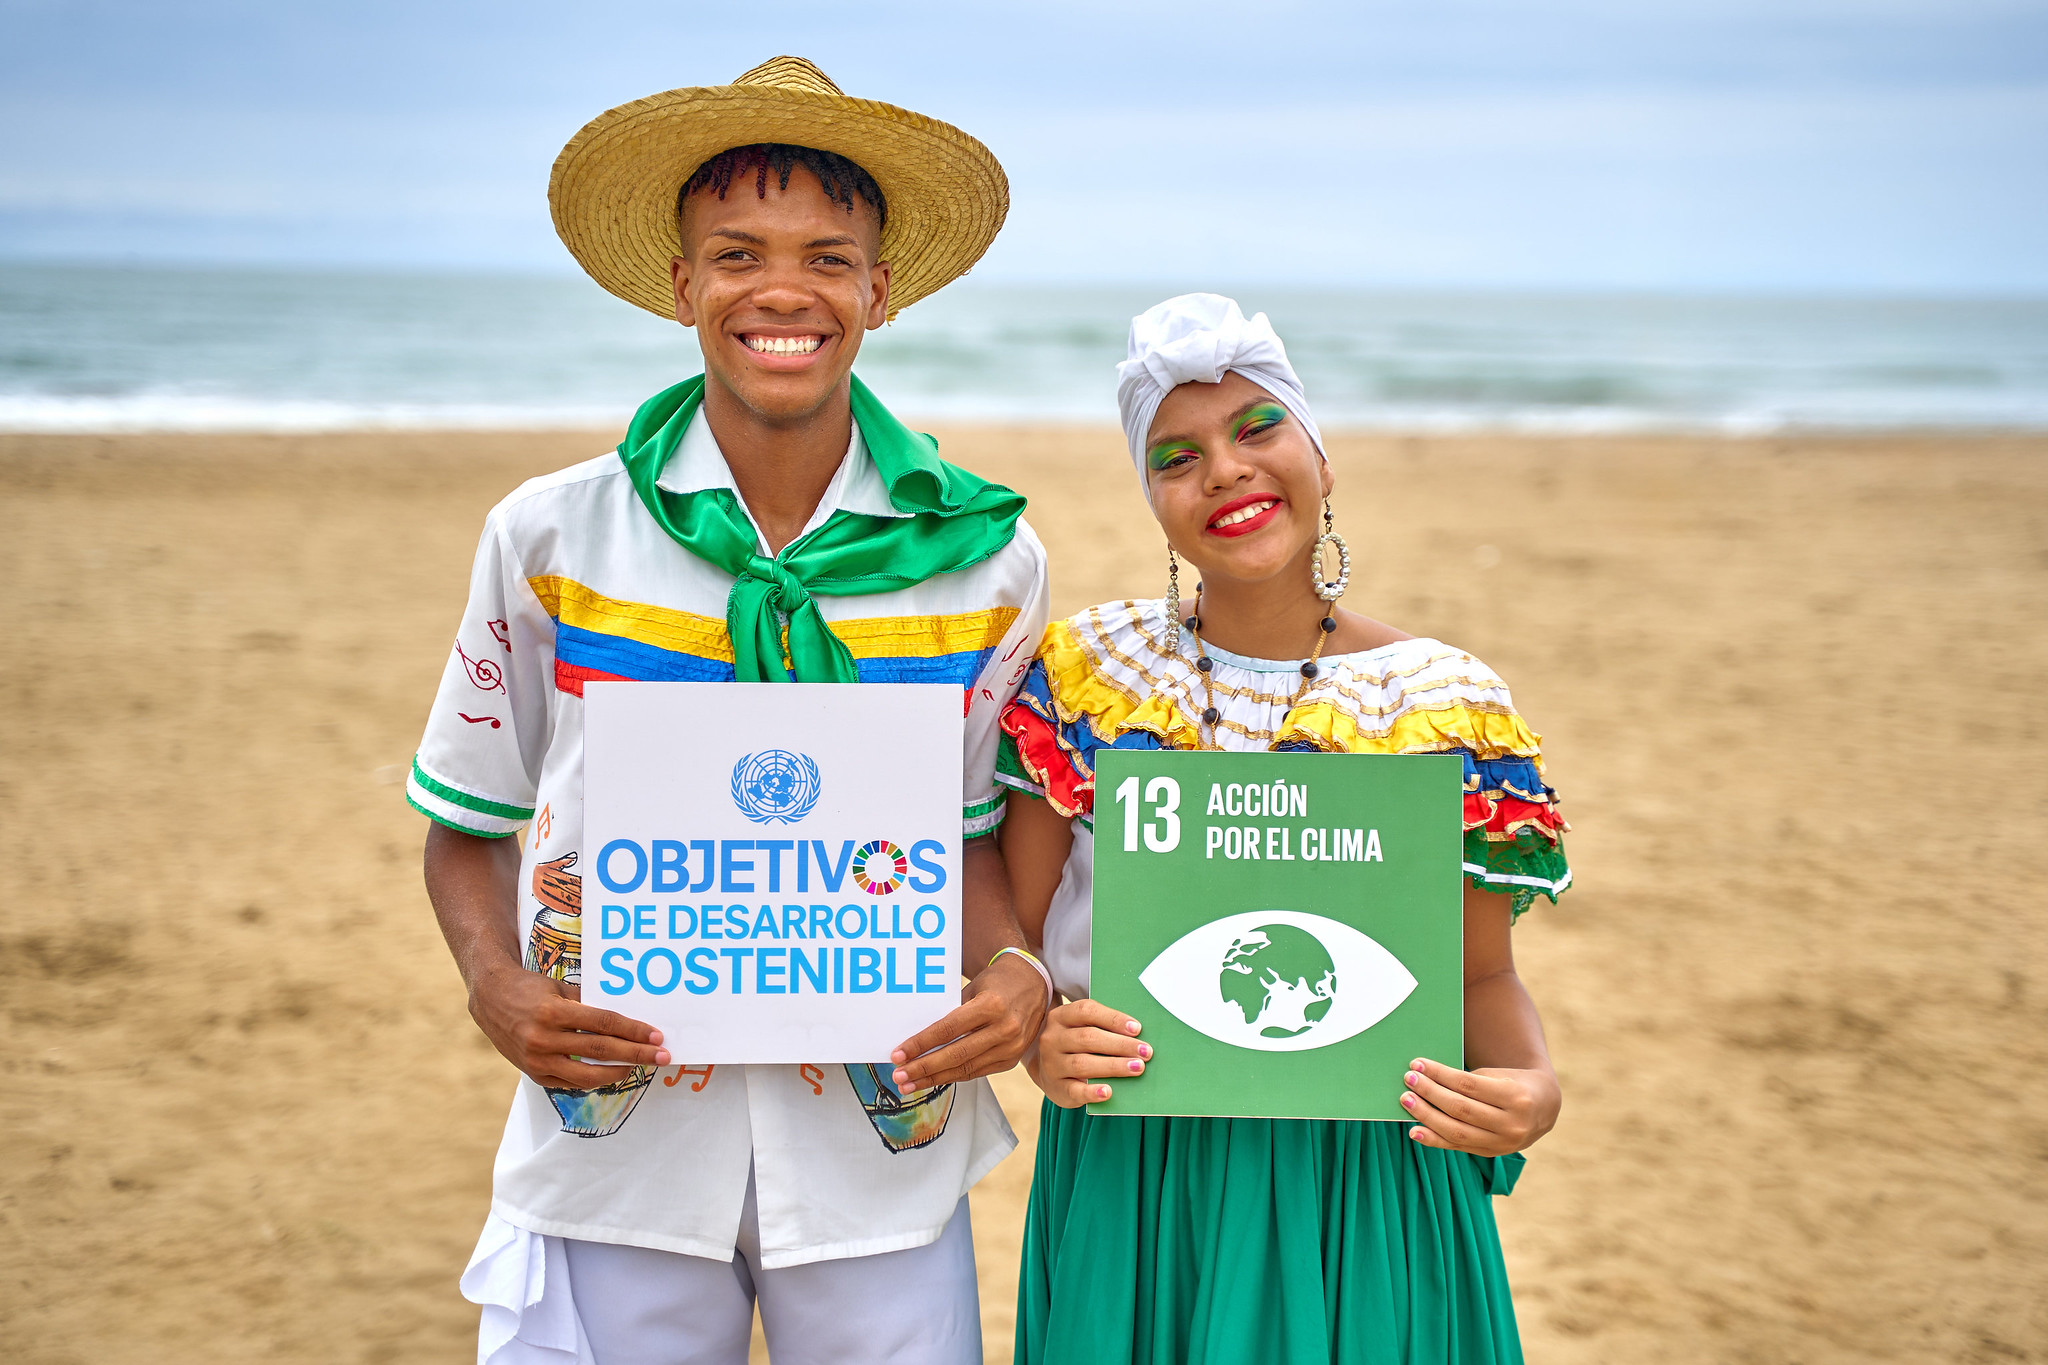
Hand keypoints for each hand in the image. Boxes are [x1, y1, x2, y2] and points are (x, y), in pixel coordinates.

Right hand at [469, 960, 670, 1090]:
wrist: (490, 1000)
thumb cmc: (530, 989)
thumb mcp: (559, 989)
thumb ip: (588, 1006)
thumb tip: (626, 1021)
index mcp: (553, 1013)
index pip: (604, 1024)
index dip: (633, 1031)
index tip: (656, 1036)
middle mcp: (544, 1039)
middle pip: (601, 1050)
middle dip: (636, 1054)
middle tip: (662, 1056)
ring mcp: (537, 1061)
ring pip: (588, 1074)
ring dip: (620, 1071)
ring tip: (640, 1066)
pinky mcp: (534, 1074)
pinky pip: (571, 1082)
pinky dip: (595, 1079)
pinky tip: (612, 1072)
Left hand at [890, 954, 1048, 1090]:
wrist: (1033, 985)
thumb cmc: (997, 983)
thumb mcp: (973, 988)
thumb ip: (950, 1012)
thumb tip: (918, 1038)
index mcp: (992, 1005)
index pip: (948, 1029)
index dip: (921, 1044)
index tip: (898, 1054)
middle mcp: (1004, 1028)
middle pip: (955, 1054)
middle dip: (923, 1067)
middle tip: (899, 1076)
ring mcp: (1011, 1047)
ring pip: (965, 1068)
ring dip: (934, 1078)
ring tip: (910, 1083)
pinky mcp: (1011, 1059)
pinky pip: (977, 1072)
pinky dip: (953, 1076)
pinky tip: (934, 1079)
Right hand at [1029, 999, 1148, 1108]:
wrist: (1048, 1072)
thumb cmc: (1074, 1046)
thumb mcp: (1079, 1029)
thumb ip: (1102, 1027)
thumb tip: (1138, 1036)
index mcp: (1061, 1017)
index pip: (1086, 1011)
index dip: (1113, 1018)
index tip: (1137, 1028)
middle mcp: (1052, 1039)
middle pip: (1087, 1038)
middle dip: (1120, 1044)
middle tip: (1145, 1052)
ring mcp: (1051, 1064)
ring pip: (1082, 1064)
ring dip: (1113, 1066)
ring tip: (1137, 1067)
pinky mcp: (1055, 1088)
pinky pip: (1074, 1090)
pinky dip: (1092, 1092)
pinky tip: (1109, 1092)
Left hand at [1399, 1057, 1559, 1155]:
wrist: (1544, 1107)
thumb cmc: (1514, 1082)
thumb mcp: (1499, 1075)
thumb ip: (1469, 1082)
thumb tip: (1427, 1079)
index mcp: (1516, 1097)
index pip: (1469, 1085)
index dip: (1440, 1075)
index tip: (1417, 1064)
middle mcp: (1512, 1124)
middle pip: (1461, 1109)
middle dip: (1430, 1093)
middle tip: (1408, 1080)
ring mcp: (1503, 1143)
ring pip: (1457, 1132)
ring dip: (1427, 1116)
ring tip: (1407, 1101)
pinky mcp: (1492, 1153)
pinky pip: (1458, 1147)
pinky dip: (1434, 1140)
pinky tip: (1415, 1131)